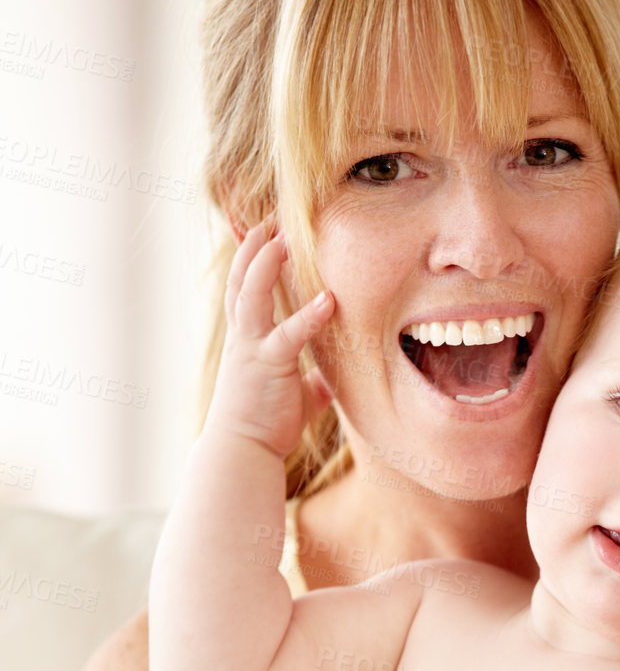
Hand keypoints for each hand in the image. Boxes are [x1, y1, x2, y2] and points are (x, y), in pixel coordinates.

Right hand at [208, 221, 334, 456]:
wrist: (243, 451)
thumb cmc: (264, 425)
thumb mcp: (293, 397)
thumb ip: (309, 383)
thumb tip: (329, 383)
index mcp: (248, 340)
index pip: (243, 290)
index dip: (249, 260)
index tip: (262, 233)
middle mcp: (244, 337)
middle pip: (240, 280)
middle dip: (252, 248)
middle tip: (269, 219)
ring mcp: (252, 348)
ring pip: (250, 294)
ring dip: (265, 263)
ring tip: (283, 238)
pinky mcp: (269, 365)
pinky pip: (289, 335)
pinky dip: (309, 316)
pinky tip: (328, 299)